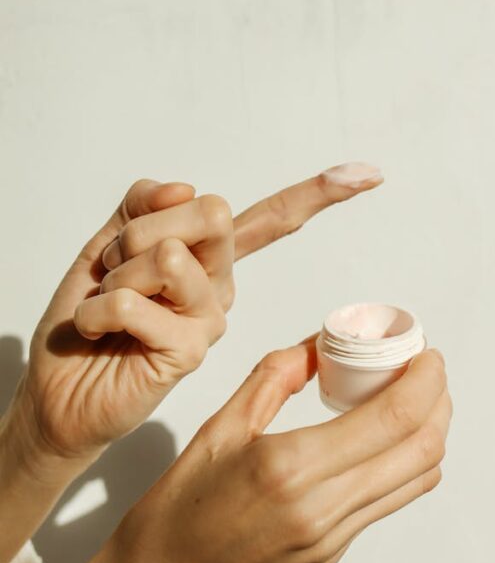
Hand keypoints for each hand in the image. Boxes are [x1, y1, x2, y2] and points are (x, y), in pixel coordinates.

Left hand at [1, 164, 382, 489]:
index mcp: (206, 258)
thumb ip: (145, 206)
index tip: (368, 175)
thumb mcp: (106, 244)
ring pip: (170, 254)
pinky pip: (138, 302)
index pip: (269, 220)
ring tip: (106, 306)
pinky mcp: (191, 352)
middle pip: (213, 213)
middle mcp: (218, 287)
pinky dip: (100, 308)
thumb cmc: (88, 318)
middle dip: (142, 229)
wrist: (57, 388)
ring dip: (116, 273)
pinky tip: (99, 330)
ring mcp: (210, 320)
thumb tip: (187, 187)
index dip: (318, 194)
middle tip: (115, 267)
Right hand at [90, 336, 450, 562]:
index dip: (426, 380)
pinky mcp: (331, 556)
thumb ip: (272, 380)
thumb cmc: (175, 515)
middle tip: (426, 373)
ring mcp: (332, 538)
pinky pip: (385, 503)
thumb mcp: (217, 431)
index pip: (393, 417)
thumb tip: (316, 346)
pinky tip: (379, 442)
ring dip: (428, 435)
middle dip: (438, 403)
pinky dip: (400, 465)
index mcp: (291, 467)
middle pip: (420, 449)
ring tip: (413, 402)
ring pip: (414, 480)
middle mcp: (322, 507)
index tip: (427, 355)